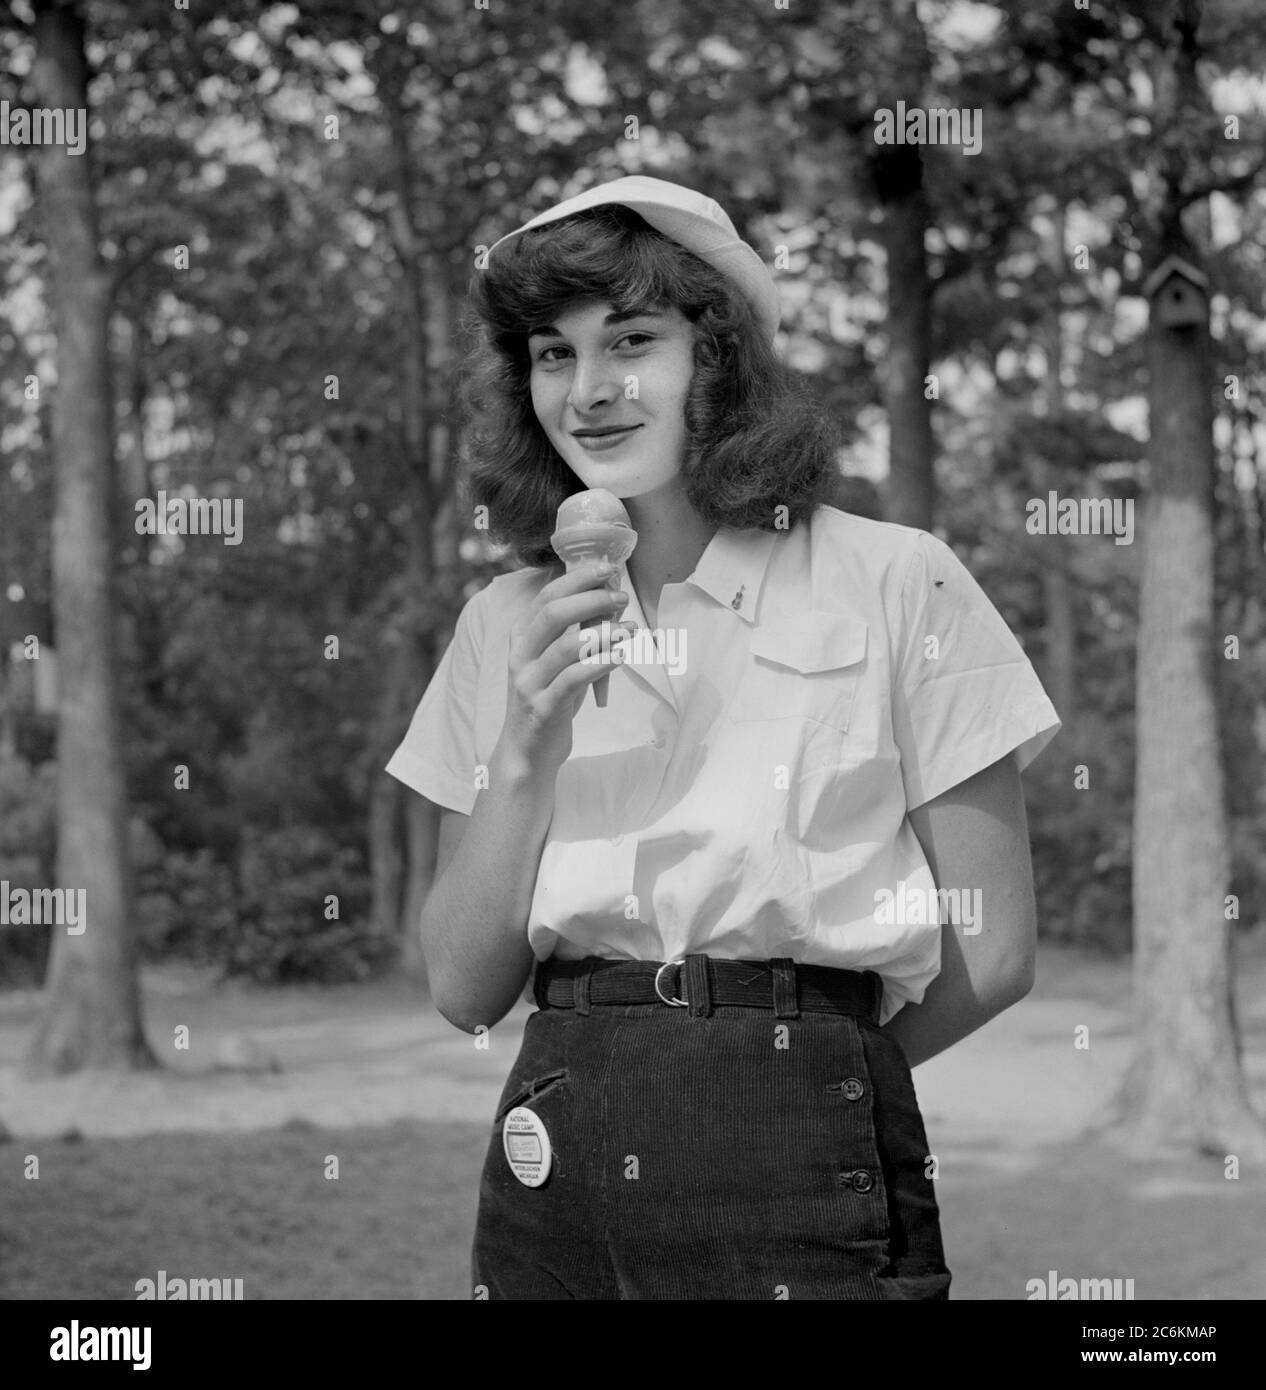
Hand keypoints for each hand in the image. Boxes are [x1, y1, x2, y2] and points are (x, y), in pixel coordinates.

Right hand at [500, 560, 634, 772]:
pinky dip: (600, 664)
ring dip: (603, 632)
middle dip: (591, 598)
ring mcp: (529, 683)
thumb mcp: (554, 662)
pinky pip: (573, 680)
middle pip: (553, 613)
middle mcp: (521, 656)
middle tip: (621, 598)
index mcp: (522, 638)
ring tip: (630, 628)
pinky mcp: (543, 708)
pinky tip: (621, 656)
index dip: (578, 579)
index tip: (608, 569)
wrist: (527, 753)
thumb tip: (607, 601)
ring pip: (565, 646)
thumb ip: (572, 634)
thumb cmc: (548, 700)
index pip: (547, 596)